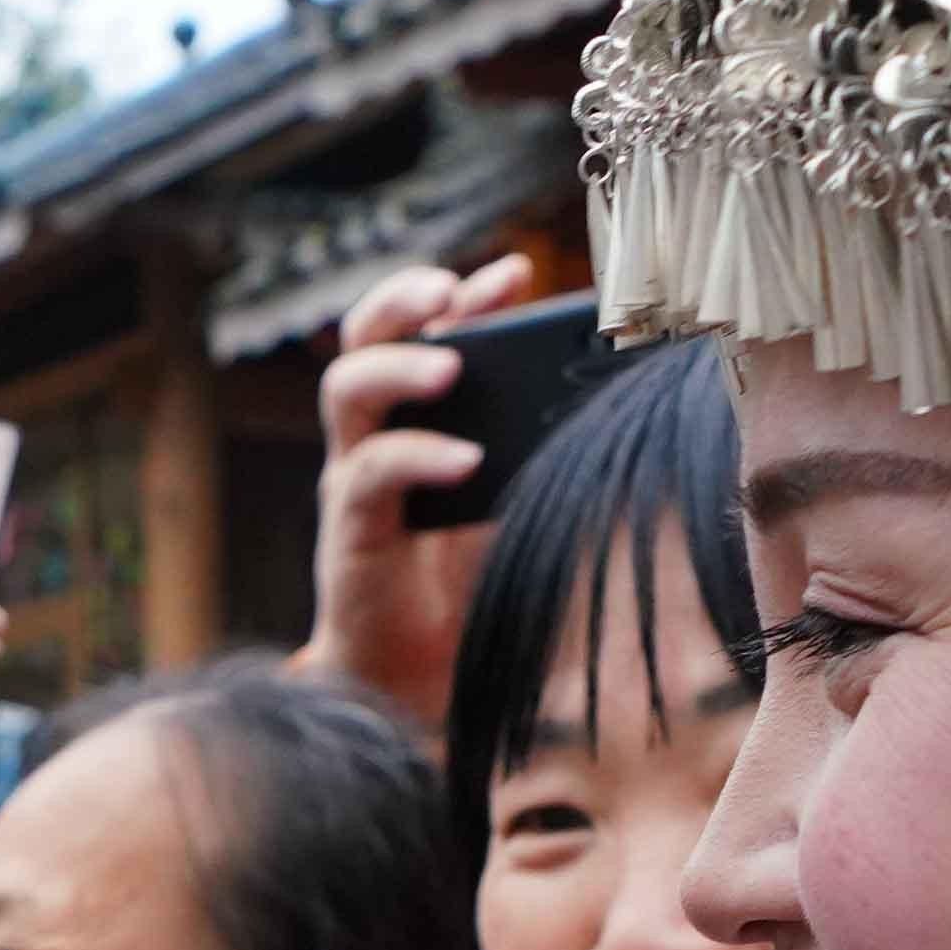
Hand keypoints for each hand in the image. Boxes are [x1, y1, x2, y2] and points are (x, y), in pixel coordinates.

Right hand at [301, 252, 536, 724]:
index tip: (515, 274)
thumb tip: (604, 397)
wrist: (419, 675)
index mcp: (413, 417)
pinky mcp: (349, 528)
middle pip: (362, 338)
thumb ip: (535, 447)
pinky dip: (419, 458)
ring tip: (451, 367)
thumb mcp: (512, 498)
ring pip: (346, 390)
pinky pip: (370, 473)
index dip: (462, 295)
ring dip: (400, 368)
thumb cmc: (465, 581)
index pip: (424, 332)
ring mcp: (353, 477)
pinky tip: (465, 461)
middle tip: (446, 292)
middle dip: (402, 301)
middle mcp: (374, 434)